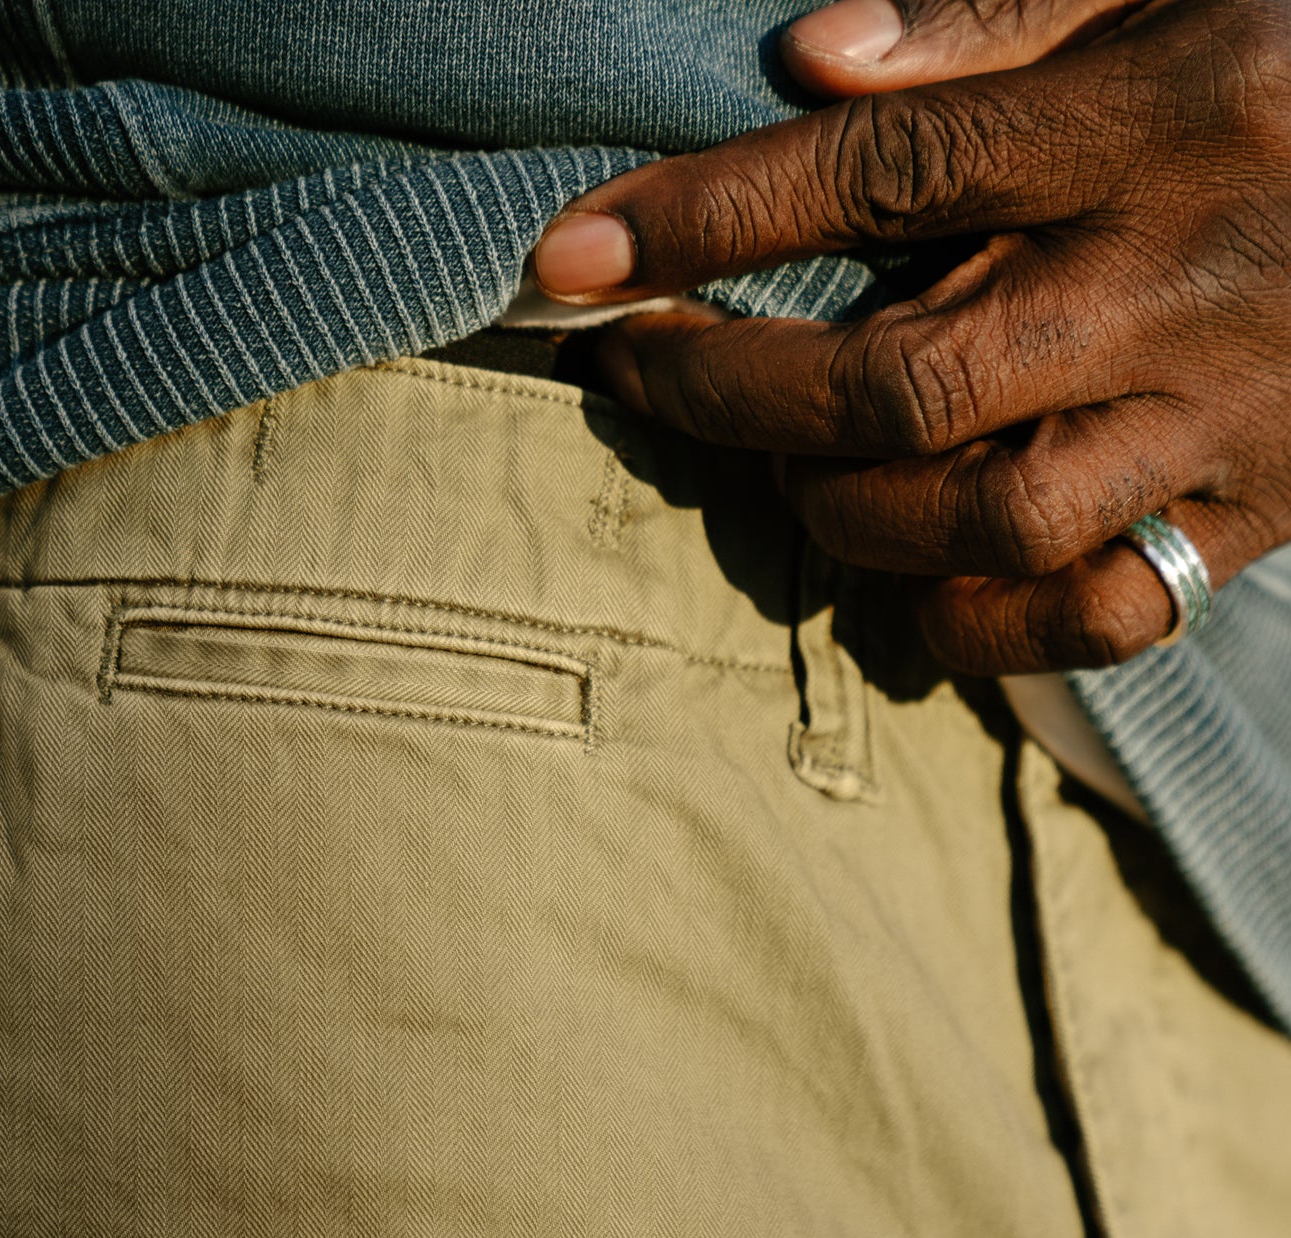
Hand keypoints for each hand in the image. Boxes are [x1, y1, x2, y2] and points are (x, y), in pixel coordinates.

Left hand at [531, 0, 1290, 675]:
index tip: (572, 259)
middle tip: (645, 371)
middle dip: (734, 392)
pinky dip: (975, 621)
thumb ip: (1005, 8)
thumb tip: (813, 56)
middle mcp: (1188, 279)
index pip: (886, 171)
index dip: (705, 219)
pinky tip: (912, 576)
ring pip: (988, 519)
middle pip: (906, 382)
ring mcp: (1232, 414)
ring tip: (793, 467)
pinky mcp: (1264, 510)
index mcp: (1165, 114)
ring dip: (844, 511)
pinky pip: (1097, 614)